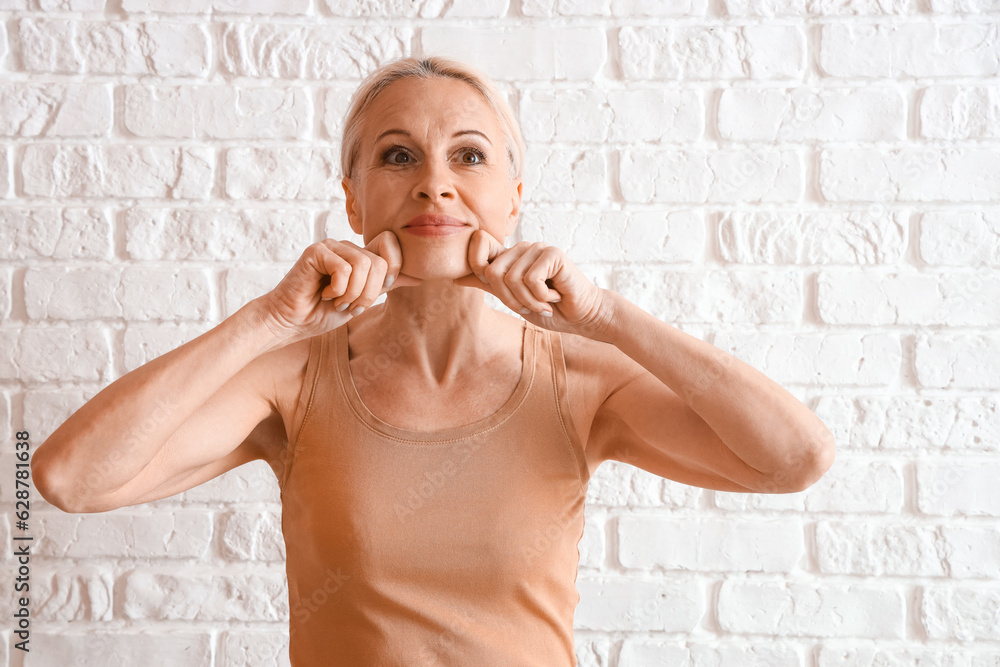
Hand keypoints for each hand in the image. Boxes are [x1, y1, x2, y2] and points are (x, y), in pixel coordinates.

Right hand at [255, 231, 421, 345]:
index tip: (375, 294)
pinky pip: (344, 268)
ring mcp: (332, 246)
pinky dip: (338, 290)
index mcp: (361, 256)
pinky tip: (324, 294)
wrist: (291, 322)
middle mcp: (348, 247)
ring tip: (338, 301)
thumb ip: (386, 284)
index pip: (392, 246)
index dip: (392, 272)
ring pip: (365, 265)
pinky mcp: (316, 251)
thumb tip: (420, 276)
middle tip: (350, 305)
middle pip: (381, 262)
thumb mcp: (362, 299)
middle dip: (369, 293)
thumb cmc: (322, 312)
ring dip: (353, 293)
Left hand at [453, 230, 612, 338]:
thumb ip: (486, 285)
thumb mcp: (512, 298)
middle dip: (510, 298)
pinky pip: (531, 280)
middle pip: (492, 272)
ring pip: (511, 279)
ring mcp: (538, 248)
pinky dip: (542, 297)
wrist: (581, 317)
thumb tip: (454, 278)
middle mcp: (522, 248)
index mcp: (510, 255)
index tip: (507, 293)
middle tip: (530, 305)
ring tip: (544, 302)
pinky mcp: (553, 254)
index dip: (480, 271)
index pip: (478, 245)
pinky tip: (555, 296)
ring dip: (528, 301)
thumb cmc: (549, 309)